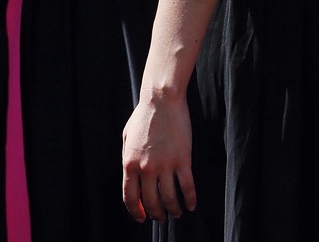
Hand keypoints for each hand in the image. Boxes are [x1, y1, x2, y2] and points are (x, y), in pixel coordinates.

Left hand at [122, 93, 196, 222]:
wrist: (162, 99)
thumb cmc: (144, 115)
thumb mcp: (126, 137)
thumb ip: (126, 158)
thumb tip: (130, 174)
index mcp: (129, 164)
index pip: (130, 198)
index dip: (136, 212)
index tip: (142, 217)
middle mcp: (146, 169)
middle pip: (151, 202)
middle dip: (156, 214)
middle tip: (161, 218)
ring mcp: (165, 165)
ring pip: (169, 199)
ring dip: (173, 210)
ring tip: (177, 213)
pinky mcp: (183, 160)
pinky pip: (187, 187)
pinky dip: (189, 199)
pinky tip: (191, 205)